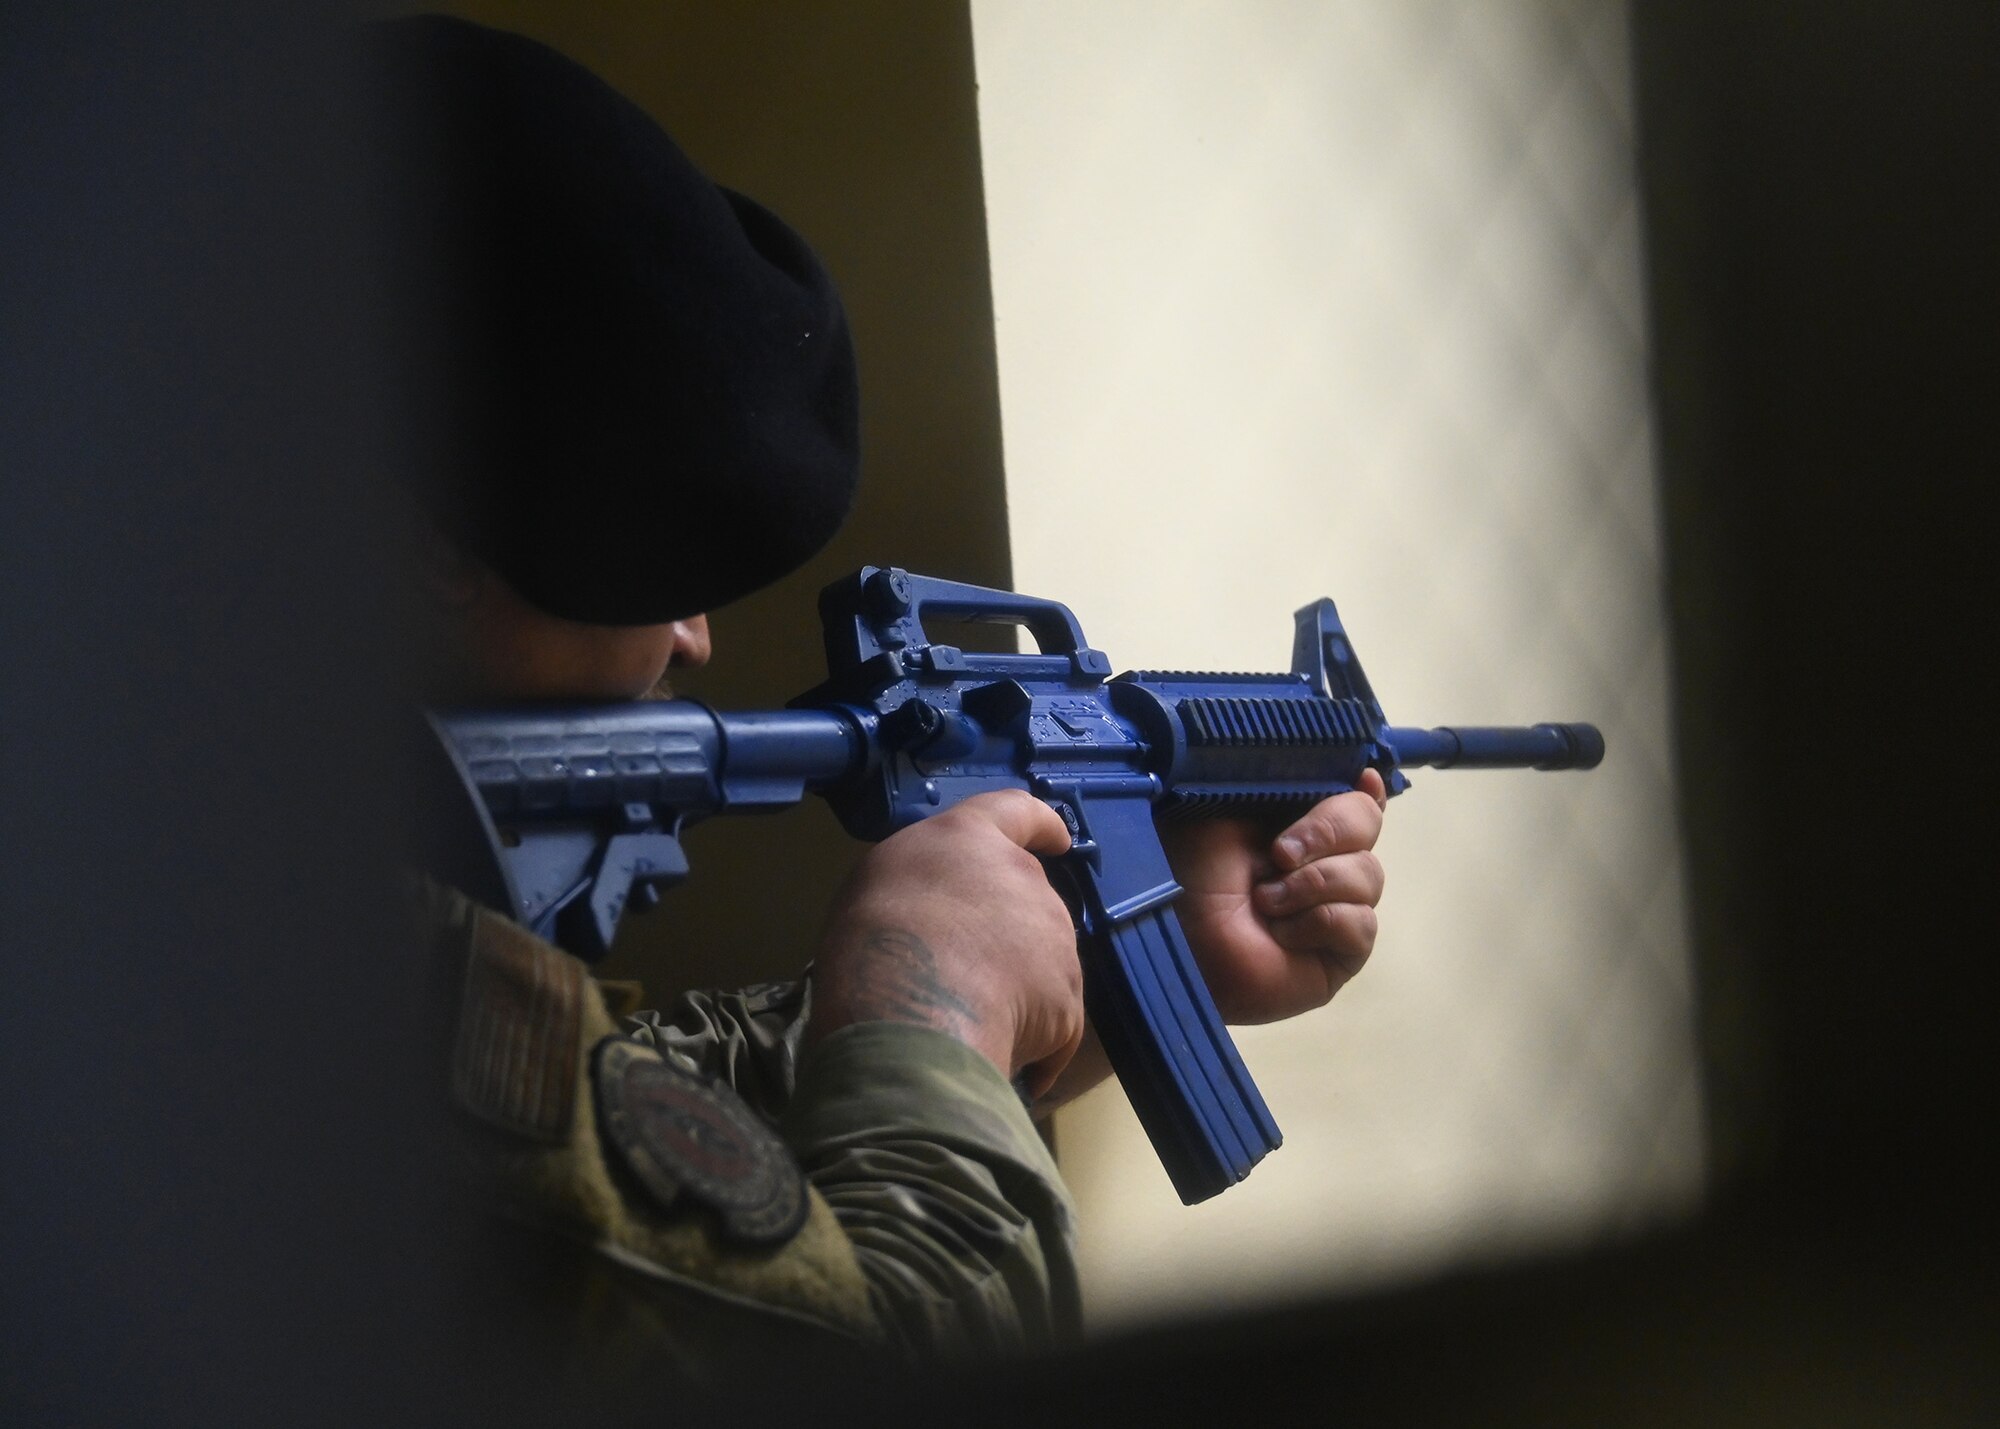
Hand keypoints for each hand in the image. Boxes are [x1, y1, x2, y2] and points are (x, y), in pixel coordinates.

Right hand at [806, 790, 1083, 1097]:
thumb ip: (922, 881)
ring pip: (1041, 961)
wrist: (913, 1009)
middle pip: (1027, 897)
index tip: (1056, 838)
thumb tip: (936, 909)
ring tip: (969, 1019)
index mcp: (972, 838)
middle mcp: (1024, 879)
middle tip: (964, 964)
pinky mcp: (1068, 999)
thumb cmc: (875, 936)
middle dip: (1006, 927)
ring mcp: (1055, 939)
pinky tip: (994, 1057)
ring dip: (1016, 983)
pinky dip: (1030, 1039)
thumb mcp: (878, 881)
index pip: (1017, 812)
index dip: (1039, 824)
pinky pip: (1051, 1023)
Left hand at [1030, 774, 1389, 1118]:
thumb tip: (1336, 770)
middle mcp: (1320, 864)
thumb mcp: (1223, 807)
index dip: (1364, 792)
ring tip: (1263, 902)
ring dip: (1314, 883)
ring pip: (1368, 876)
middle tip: (1279, 852)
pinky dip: (1322, 920)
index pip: (1351, 803)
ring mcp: (1333, 910)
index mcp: (1294, 826)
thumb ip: (1278, 782)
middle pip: (1367, 830)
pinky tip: (1281, 932)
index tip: (1360, 777)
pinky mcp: (1338, 955)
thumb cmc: (1186, 869)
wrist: (1175, 937)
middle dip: (1328, 831)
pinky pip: (1361, 924)